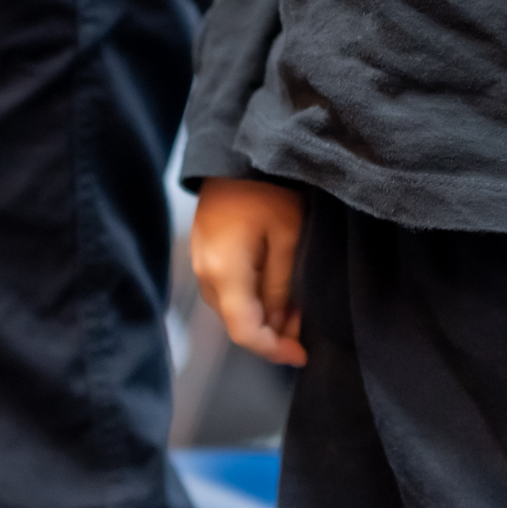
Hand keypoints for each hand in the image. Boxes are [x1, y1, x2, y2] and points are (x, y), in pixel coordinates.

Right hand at [189, 177, 307, 367]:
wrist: (232, 153)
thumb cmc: (266, 190)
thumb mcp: (287, 236)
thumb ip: (281, 285)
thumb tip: (281, 322)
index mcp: (224, 273)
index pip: (245, 332)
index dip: (273, 351)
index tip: (302, 355)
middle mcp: (205, 275)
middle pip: (236, 323)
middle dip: (272, 333)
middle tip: (306, 327)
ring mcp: (200, 264)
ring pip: (232, 308)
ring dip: (262, 315)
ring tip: (297, 306)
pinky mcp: (204, 253)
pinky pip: (226, 290)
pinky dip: (250, 298)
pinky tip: (276, 288)